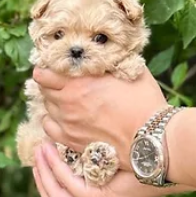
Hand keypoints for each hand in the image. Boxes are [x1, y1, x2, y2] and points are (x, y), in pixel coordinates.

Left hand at [33, 67, 166, 169]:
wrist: (151, 138)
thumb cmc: (145, 103)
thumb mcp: (130, 71)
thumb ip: (112, 62)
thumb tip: (108, 55)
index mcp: (78, 82)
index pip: (44, 74)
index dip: (46, 69)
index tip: (52, 68)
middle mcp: (68, 102)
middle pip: (44, 90)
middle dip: (50, 85)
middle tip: (62, 83)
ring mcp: (68, 123)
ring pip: (47, 109)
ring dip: (54, 103)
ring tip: (67, 101)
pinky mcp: (72, 141)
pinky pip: (49, 129)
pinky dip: (53, 122)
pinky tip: (63, 119)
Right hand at [33, 143, 194, 196]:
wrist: (169, 153)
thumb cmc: (145, 147)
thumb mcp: (114, 151)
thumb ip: (94, 151)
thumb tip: (73, 134)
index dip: (46, 183)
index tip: (40, 159)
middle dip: (41, 180)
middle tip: (36, 153)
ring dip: (44, 175)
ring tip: (41, 150)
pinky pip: (69, 188)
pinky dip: (57, 171)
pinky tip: (53, 151)